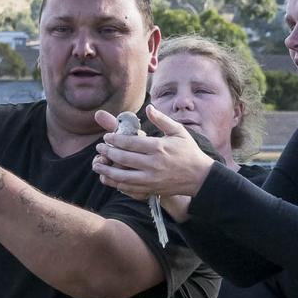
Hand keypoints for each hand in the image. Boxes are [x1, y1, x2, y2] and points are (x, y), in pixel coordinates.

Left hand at [91, 105, 214, 199]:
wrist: (200, 177)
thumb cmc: (189, 152)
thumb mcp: (178, 132)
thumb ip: (162, 119)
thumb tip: (149, 107)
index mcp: (158, 147)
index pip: (130, 143)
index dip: (114, 140)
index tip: (106, 137)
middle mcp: (153, 164)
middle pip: (123, 158)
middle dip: (108, 153)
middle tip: (99, 148)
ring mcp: (151, 179)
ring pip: (123, 176)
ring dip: (107, 171)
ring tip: (97, 165)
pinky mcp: (152, 189)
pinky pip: (130, 189)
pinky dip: (117, 185)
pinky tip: (110, 179)